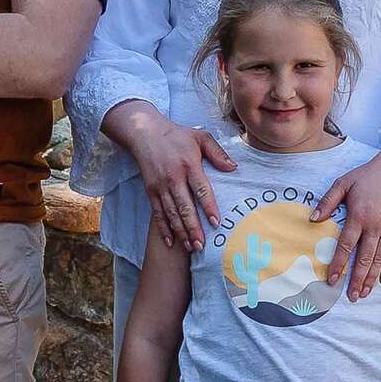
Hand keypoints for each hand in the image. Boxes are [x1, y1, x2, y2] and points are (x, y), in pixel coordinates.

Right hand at [123, 109, 236, 252]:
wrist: (146, 133)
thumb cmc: (178, 136)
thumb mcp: (201, 137)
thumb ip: (217, 153)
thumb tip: (233, 167)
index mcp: (189, 164)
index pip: (201, 189)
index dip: (208, 207)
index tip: (216, 222)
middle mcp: (174, 178)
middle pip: (185, 207)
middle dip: (193, 228)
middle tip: (201, 245)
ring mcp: (160, 186)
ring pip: (171, 214)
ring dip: (180, 232)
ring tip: (190, 248)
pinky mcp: (150, 191)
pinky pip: (157, 214)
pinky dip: (163, 229)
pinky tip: (169, 242)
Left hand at [313, 151, 380, 301]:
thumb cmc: (368, 175)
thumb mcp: (344, 182)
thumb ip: (328, 201)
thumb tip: (313, 219)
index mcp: (359, 214)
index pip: (346, 245)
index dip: (339, 264)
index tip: (332, 281)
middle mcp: (375, 224)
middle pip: (365, 258)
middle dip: (357, 280)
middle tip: (351, 297)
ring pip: (379, 259)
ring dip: (371, 279)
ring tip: (363, 294)